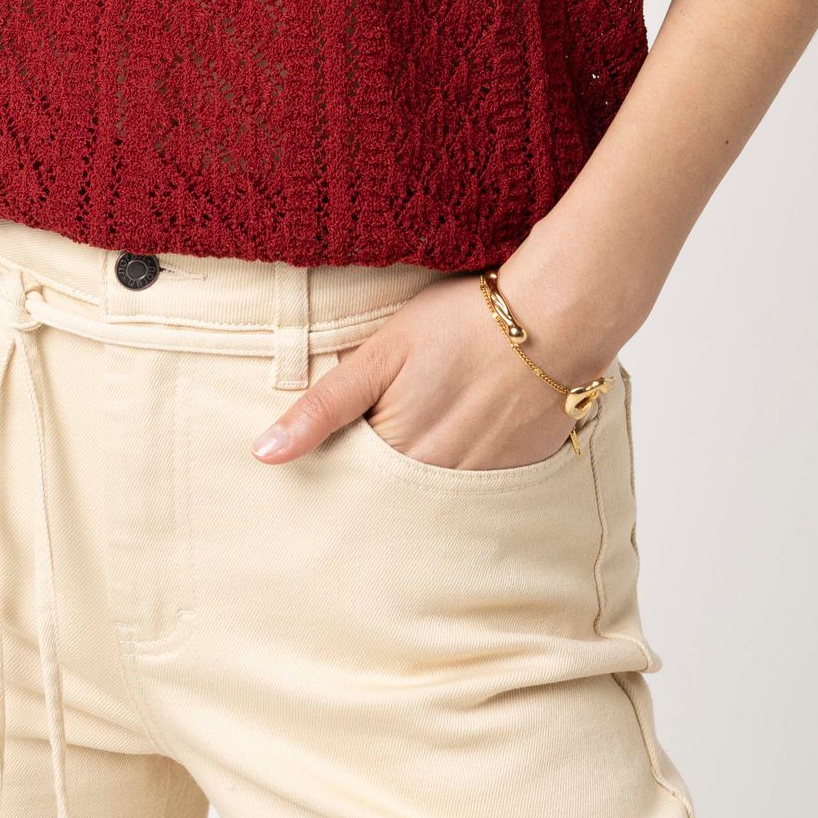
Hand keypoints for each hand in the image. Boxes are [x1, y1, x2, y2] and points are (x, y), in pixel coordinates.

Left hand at [250, 273, 620, 471]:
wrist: (553, 320)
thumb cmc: (461, 324)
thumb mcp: (380, 354)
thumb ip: (322, 408)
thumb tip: (264, 455)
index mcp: (396, 454)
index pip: (349, 484)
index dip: (338, 465)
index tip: (333, 453)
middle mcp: (436, 483)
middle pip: (389, 497)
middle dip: (375, 482)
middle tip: (383, 441)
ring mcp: (480, 484)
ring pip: (431, 497)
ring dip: (419, 478)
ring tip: (428, 430)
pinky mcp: (516, 477)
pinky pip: (476, 492)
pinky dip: (463, 473)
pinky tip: (468, 433)